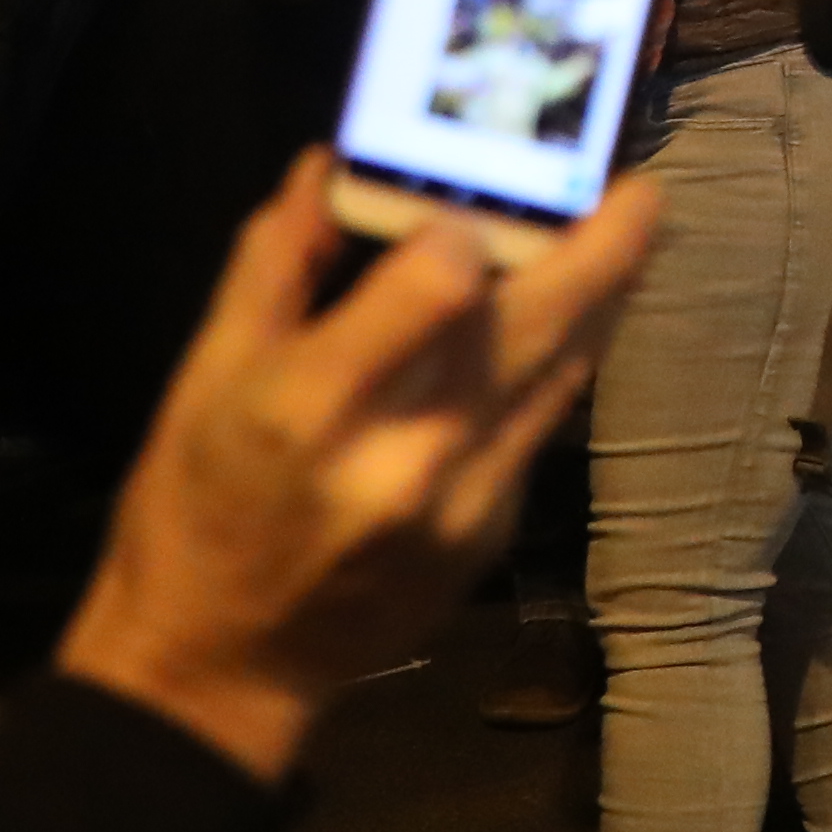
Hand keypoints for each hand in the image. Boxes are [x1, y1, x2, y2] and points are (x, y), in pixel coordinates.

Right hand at [59, 150, 659, 778]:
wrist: (220, 667)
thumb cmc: (194, 508)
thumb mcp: (203, 377)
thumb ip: (273, 264)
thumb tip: (329, 164)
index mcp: (315, 406)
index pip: (440, 286)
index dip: (470, 225)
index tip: (472, 194)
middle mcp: (409, 454)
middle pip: (540, 324)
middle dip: (604, 245)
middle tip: (637, 184)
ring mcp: (465, 502)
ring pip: (565, 373)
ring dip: (604, 297)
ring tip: (625, 228)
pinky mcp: (494, 532)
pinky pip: (542, 425)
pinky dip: (558, 365)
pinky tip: (565, 320)